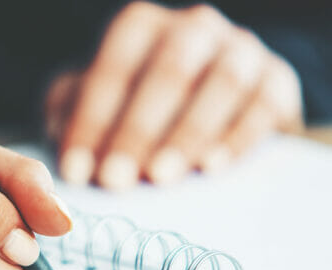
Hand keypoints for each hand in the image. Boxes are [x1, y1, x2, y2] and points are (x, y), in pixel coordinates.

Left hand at [46, 1, 302, 188]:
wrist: (217, 105)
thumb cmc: (140, 107)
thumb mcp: (98, 104)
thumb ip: (71, 116)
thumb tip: (55, 154)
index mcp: (142, 28)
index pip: (114, 66)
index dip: (92, 120)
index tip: (76, 171)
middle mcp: (192, 30)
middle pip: (168, 71)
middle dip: (136, 129)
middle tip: (115, 180)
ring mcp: (240, 51)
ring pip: (220, 82)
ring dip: (188, 132)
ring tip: (161, 177)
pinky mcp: (276, 81)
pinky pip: (263, 104)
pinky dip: (237, 136)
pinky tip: (212, 168)